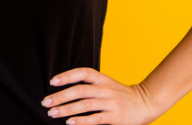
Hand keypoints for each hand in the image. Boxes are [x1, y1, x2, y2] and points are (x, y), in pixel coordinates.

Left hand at [42, 67, 160, 124]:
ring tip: (53, 113)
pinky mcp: (115, 117)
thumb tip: (66, 89)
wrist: (145, 103)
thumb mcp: (107, 84)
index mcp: (103, 79)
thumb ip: (91, 85)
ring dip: (67, 109)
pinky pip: (95, 118)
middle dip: (60, 96)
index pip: (83, 73)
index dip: (67, 76)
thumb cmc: (121, 95)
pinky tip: (70, 122)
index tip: (52, 82)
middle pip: (80, 90)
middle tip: (45, 102)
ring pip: (85, 105)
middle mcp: (106, 89)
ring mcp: (111, 103)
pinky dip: (81, 121)